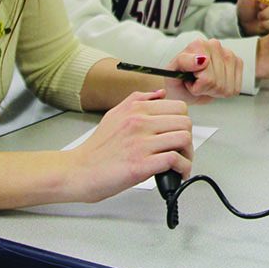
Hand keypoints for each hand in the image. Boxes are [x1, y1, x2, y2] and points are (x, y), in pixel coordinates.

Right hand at [68, 89, 192, 201]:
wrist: (78, 171)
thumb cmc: (97, 148)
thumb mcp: (114, 114)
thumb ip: (138, 100)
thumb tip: (160, 93)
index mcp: (135, 109)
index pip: (178, 107)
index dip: (184, 121)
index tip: (179, 133)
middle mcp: (139, 123)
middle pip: (185, 122)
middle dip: (189, 138)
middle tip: (183, 150)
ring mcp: (140, 143)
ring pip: (183, 139)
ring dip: (188, 154)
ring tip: (182, 163)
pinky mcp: (141, 165)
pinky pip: (174, 160)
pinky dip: (182, 168)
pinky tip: (178, 174)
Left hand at [164, 39, 241, 102]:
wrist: (183, 85)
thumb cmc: (177, 79)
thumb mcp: (171, 73)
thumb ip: (184, 62)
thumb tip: (203, 59)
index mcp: (197, 45)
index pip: (206, 78)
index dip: (195, 86)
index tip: (188, 81)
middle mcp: (214, 45)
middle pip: (217, 82)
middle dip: (204, 89)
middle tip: (196, 83)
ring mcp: (228, 53)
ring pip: (226, 87)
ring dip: (214, 90)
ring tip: (204, 83)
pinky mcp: (237, 62)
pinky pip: (235, 88)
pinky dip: (224, 91)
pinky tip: (215, 84)